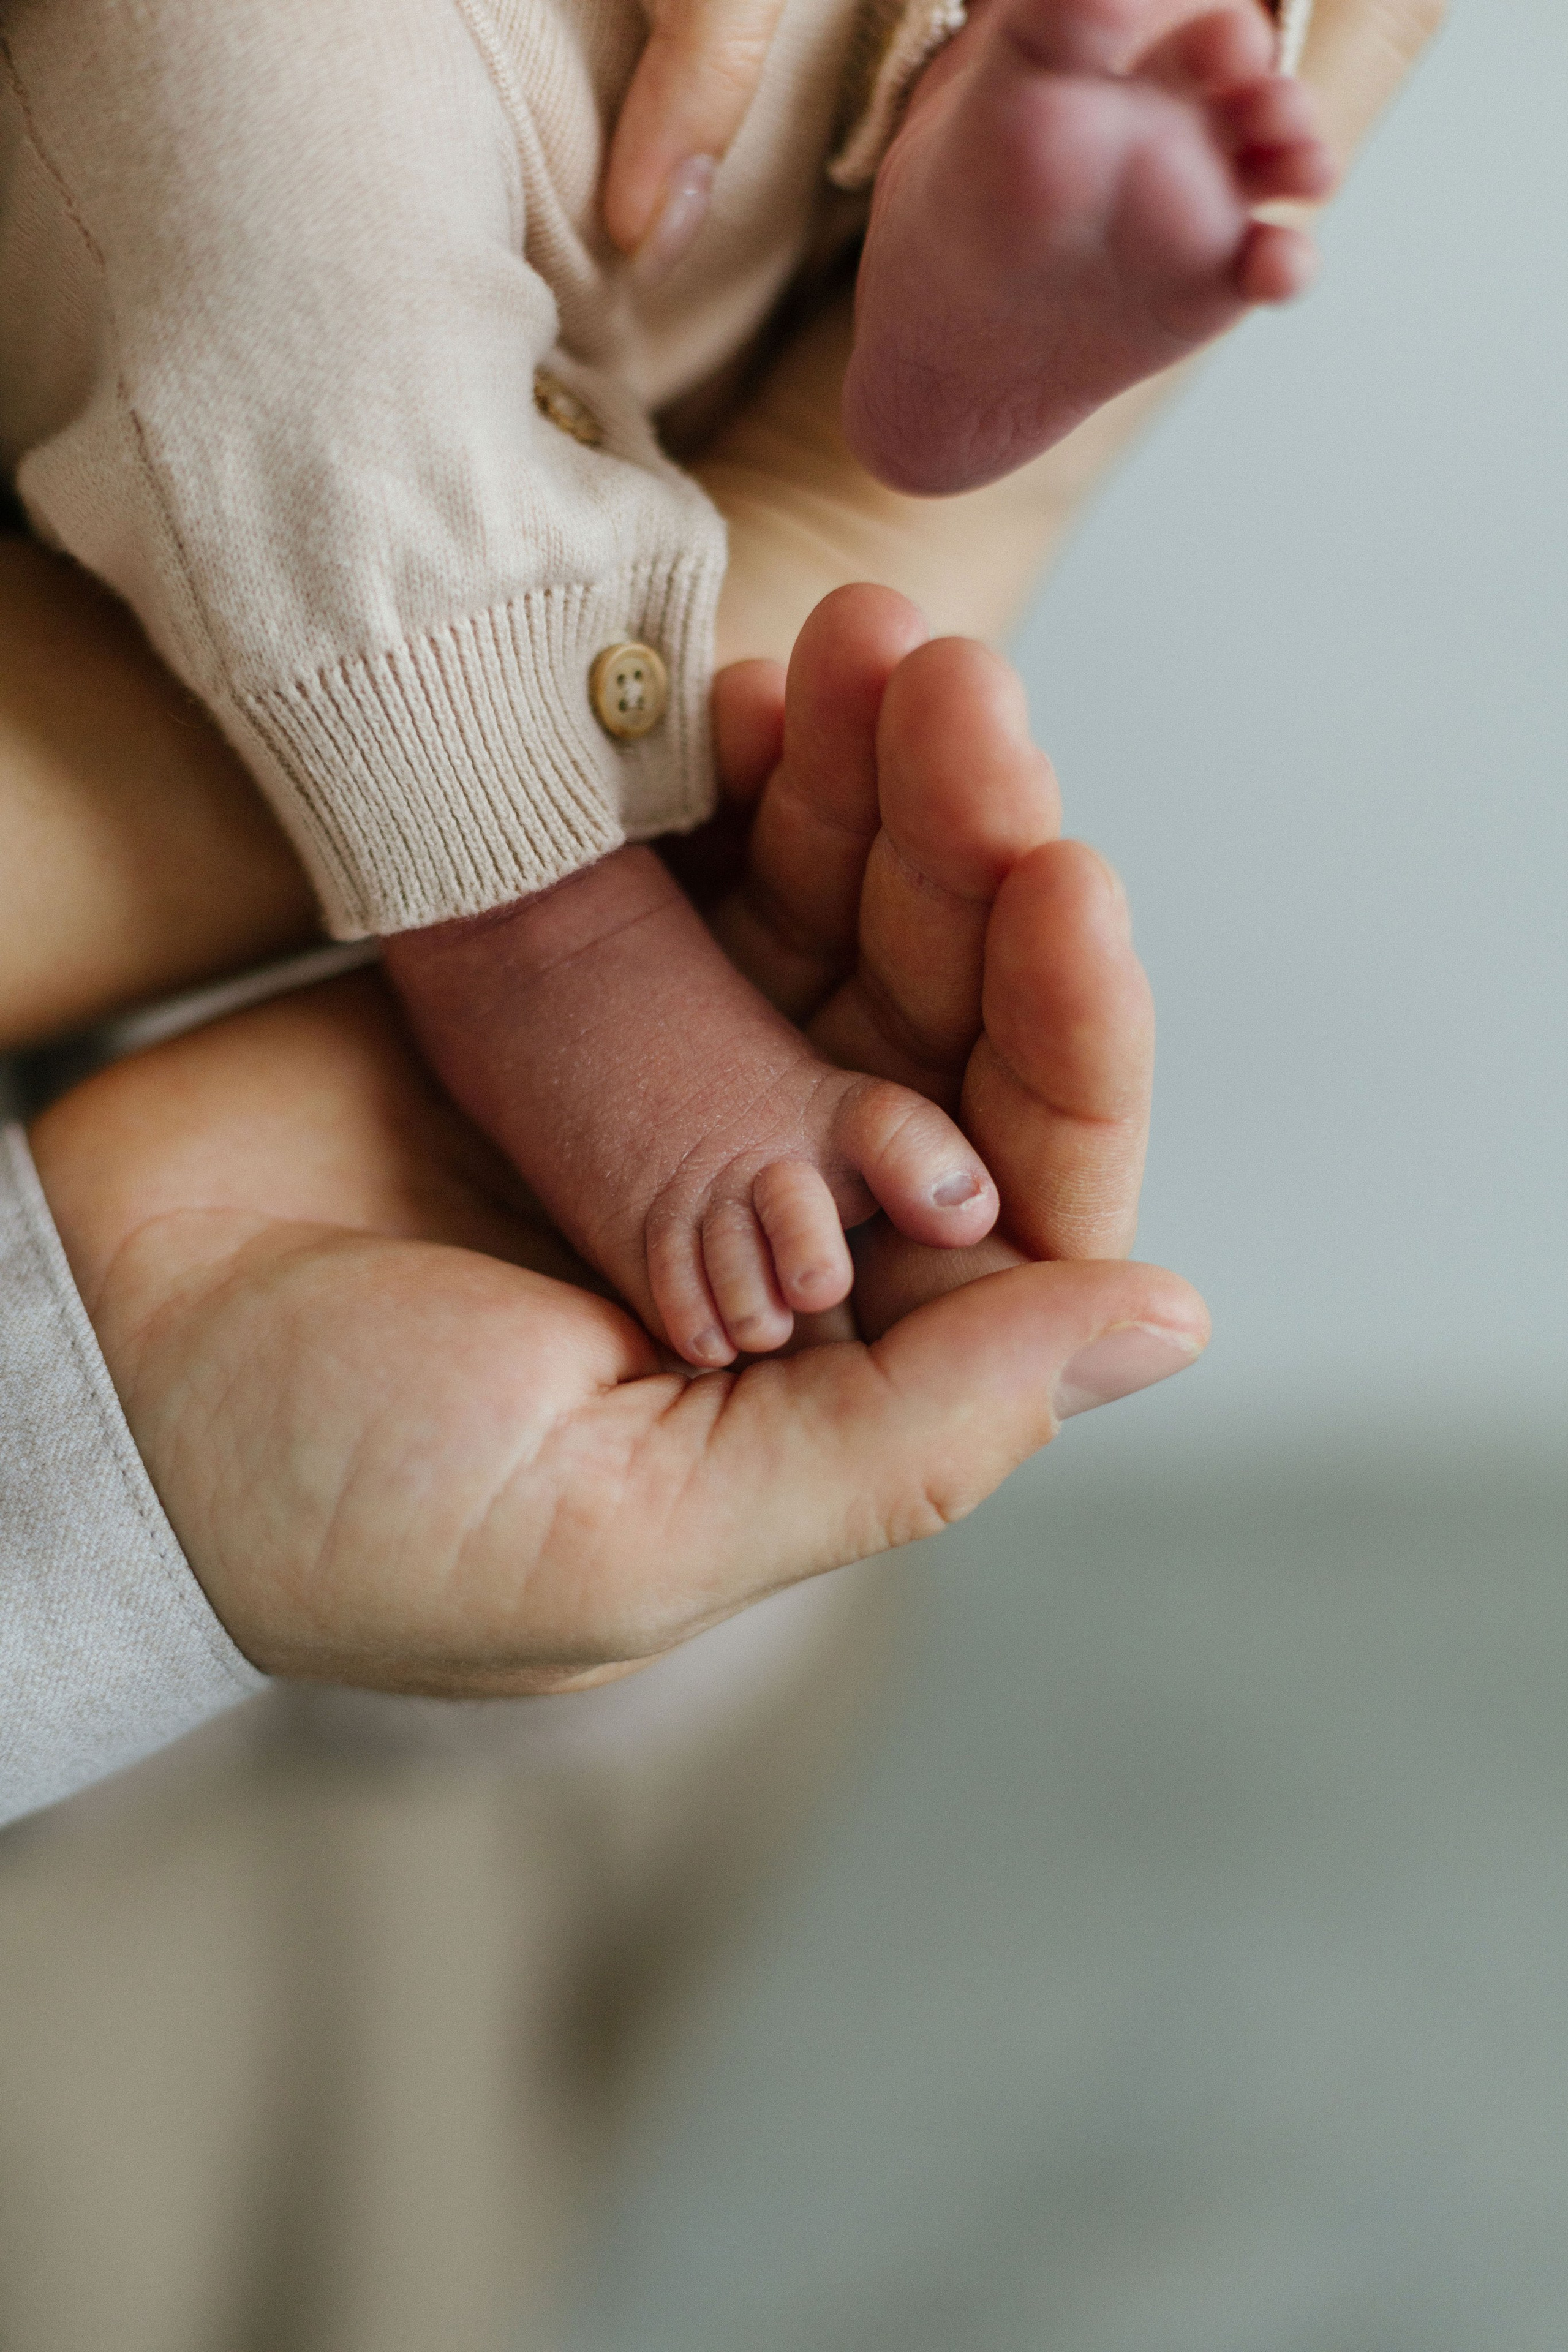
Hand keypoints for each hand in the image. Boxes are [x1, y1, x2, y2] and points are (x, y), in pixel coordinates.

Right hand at [29, 594, 1203, 1697]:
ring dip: (868, 778)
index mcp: (840, 1360)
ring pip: (834, 912)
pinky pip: (692, 866)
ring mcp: (682, 1090)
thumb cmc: (344, 1510)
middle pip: (943, 1012)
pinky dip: (731, 776)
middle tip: (948, 689)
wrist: (93, 1380)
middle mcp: (788, 1220)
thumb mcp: (637, 1530)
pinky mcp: (574, 996)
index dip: (1065, 1028)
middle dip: (967, 849)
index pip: (1027, 1185)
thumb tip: (1167, 1319)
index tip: (1057, 874)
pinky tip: (747, 691)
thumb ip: (903, 1439)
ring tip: (864, 644)